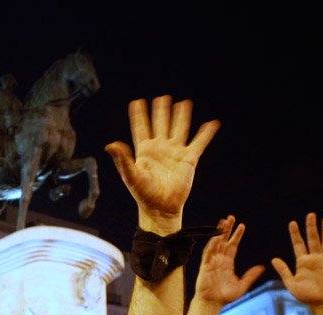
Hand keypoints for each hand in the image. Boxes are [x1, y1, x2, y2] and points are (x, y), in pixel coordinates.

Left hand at [105, 95, 219, 229]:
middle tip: (162, 98)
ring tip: (184, 103)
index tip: (136, 102)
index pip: (141, 128)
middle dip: (161, 111)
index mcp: (144, 151)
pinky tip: (212, 123)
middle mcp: (160, 149)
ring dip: (181, 116)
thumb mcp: (130, 176)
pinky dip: (206, 134)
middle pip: (160, 125)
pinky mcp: (189, 160)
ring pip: (179, 129)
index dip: (139, 116)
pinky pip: (199, 143)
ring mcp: (175, 153)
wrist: (161, 208)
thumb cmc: (144, 195)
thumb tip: (110, 145)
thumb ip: (122, 160)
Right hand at [194, 216, 264, 304]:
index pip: (233, 245)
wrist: (212, 304)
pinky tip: (216, 236)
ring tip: (223, 222)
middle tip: (231, 217)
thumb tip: (262, 267)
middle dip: (227, 229)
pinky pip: (208, 252)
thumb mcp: (242, 285)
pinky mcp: (205, 266)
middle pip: (224, 240)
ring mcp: (212, 262)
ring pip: (216, 243)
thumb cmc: (225, 297)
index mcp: (228, 263)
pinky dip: (212, 243)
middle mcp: (219, 260)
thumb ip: (251, 276)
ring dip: (219, 232)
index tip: (242, 225)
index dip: (237, 235)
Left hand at [271, 213, 322, 307]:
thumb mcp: (291, 283)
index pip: (298, 244)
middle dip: (311, 227)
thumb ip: (283, 271)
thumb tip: (273, 259)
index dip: (295, 234)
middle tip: (310, 215)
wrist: (322, 305)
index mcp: (303, 262)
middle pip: (313, 239)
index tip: (292, 223)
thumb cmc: (306, 296)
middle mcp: (315, 259)